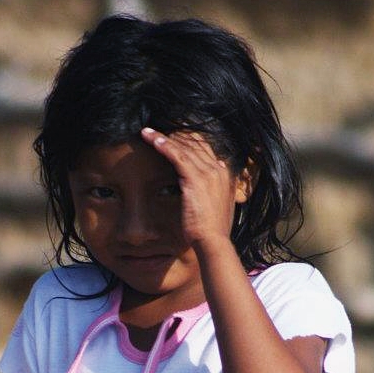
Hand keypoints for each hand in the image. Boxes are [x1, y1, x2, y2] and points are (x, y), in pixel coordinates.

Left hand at [141, 127, 247, 251]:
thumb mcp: (218, 205)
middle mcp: (218, 169)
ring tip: (148, 132)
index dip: (188, 141)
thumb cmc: (213, 229)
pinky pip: (177, 155)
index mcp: (225, 174)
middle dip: (175, 135)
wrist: (213, 241)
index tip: (172, 137)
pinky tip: (152, 139)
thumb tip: (213, 179)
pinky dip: (164, 145)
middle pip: (195, 143)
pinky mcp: (195, 179)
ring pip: (183, 147)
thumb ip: (216, 189)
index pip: (205, 149)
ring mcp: (208, 173)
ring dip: (163, 137)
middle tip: (156, 130)